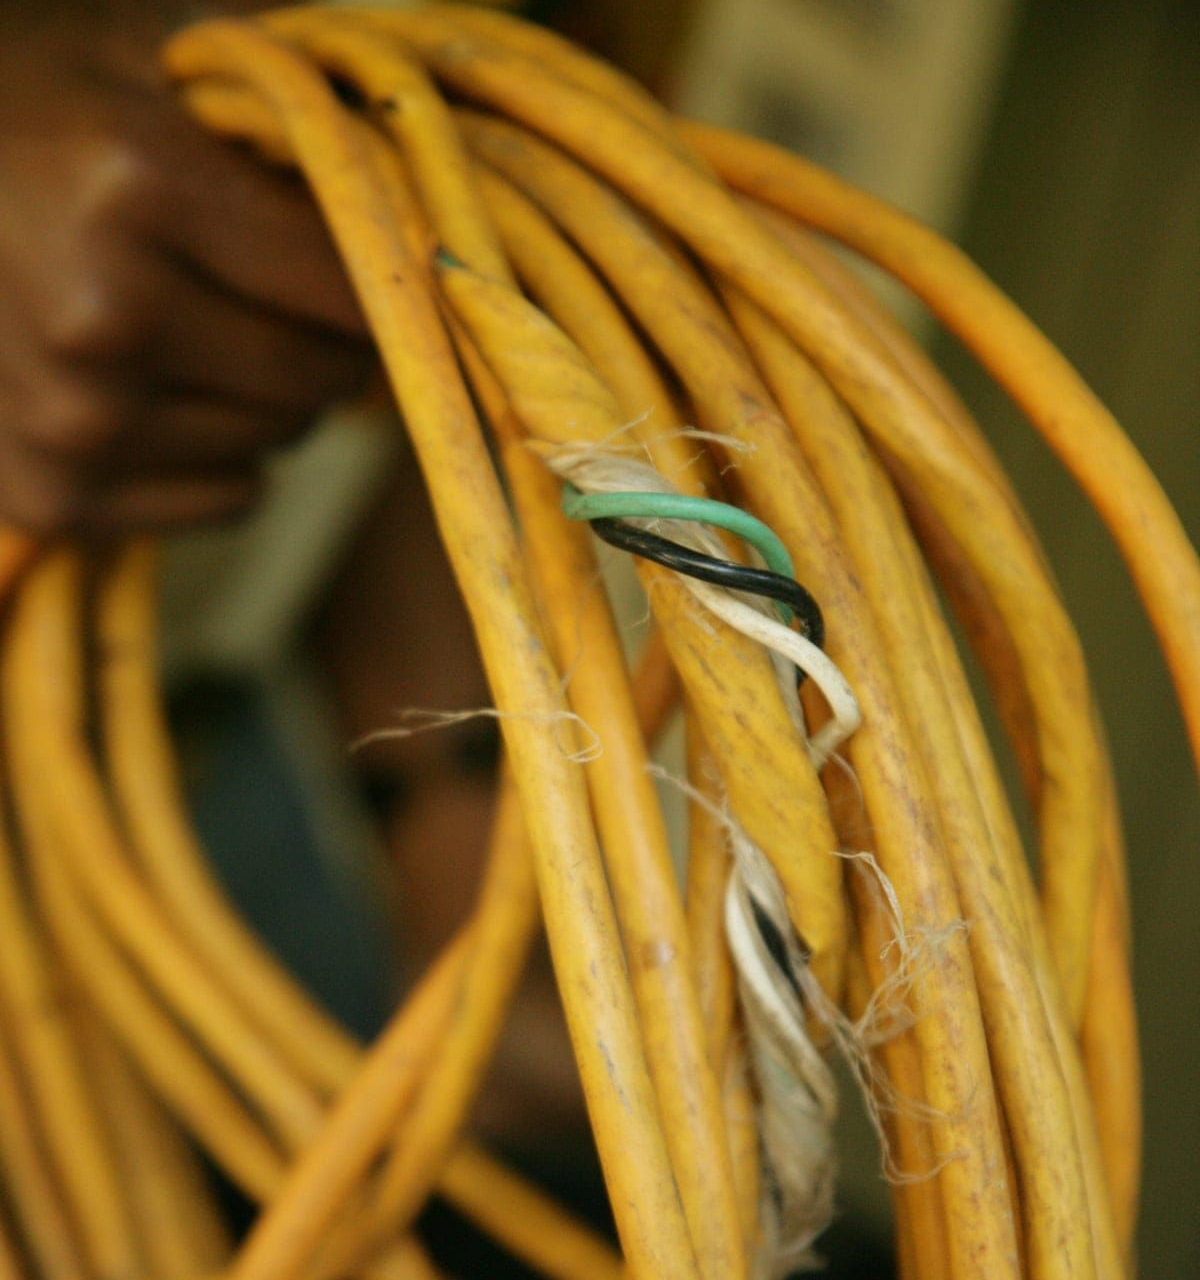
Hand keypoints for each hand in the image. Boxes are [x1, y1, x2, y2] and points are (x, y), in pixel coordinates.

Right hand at [0, 6, 373, 534]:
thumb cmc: (38, 107)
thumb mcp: (155, 50)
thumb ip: (292, 88)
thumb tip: (430, 148)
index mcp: (135, 191)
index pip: (354, 281)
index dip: (388, 281)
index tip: (385, 268)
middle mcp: (101, 322)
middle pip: (319, 379)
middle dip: (329, 343)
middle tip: (286, 300)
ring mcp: (72, 424)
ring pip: (279, 442)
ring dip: (272, 397)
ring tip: (205, 333)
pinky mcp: (55, 497)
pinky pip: (232, 497)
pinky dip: (225, 456)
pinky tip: (164, 392)